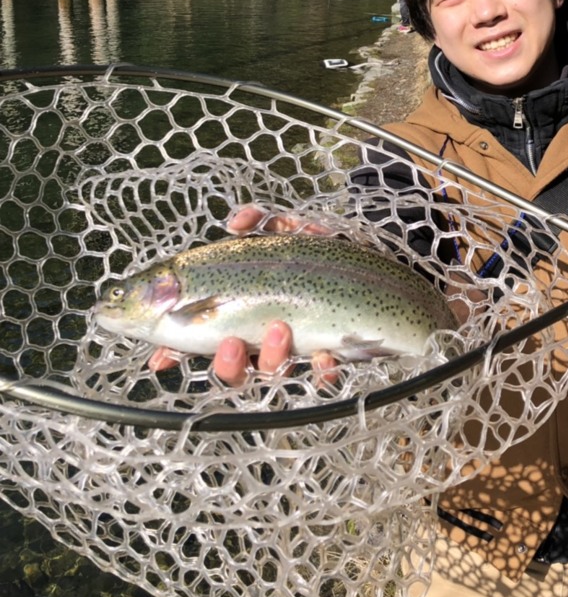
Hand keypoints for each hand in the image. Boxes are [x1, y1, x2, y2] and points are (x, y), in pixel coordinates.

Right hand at [147, 207, 336, 376]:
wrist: (377, 270)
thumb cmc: (327, 252)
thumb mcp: (292, 231)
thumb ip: (262, 221)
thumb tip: (234, 222)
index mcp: (244, 311)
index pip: (202, 337)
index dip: (176, 352)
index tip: (160, 359)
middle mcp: (265, 337)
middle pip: (235, 368)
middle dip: (228, 363)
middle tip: (232, 344)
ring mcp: (299, 348)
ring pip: (273, 372)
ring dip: (271, 358)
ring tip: (280, 330)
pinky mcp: (334, 355)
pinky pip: (324, 375)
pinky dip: (322, 370)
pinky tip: (324, 356)